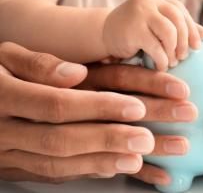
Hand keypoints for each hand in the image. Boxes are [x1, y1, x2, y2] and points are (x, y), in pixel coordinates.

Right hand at [0, 42, 196, 184]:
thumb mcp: (4, 60)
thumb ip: (36, 64)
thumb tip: (74, 73)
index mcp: (9, 96)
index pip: (60, 104)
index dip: (100, 107)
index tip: (140, 106)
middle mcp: (13, 129)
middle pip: (69, 137)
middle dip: (114, 138)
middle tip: (154, 137)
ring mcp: (18, 154)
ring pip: (67, 162)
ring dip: (112, 160)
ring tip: (152, 156)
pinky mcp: (29, 168)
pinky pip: (65, 175)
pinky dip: (100, 172)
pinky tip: (133, 170)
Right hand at [103, 0, 202, 70]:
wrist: (104, 34)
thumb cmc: (135, 31)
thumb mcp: (158, 26)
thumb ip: (179, 27)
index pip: (181, 11)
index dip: (191, 30)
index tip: (197, 47)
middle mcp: (150, 1)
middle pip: (178, 20)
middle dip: (184, 41)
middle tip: (183, 57)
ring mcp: (140, 13)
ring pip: (170, 32)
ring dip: (174, 50)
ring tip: (172, 62)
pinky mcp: (133, 30)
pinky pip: (156, 47)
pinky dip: (162, 59)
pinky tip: (162, 66)